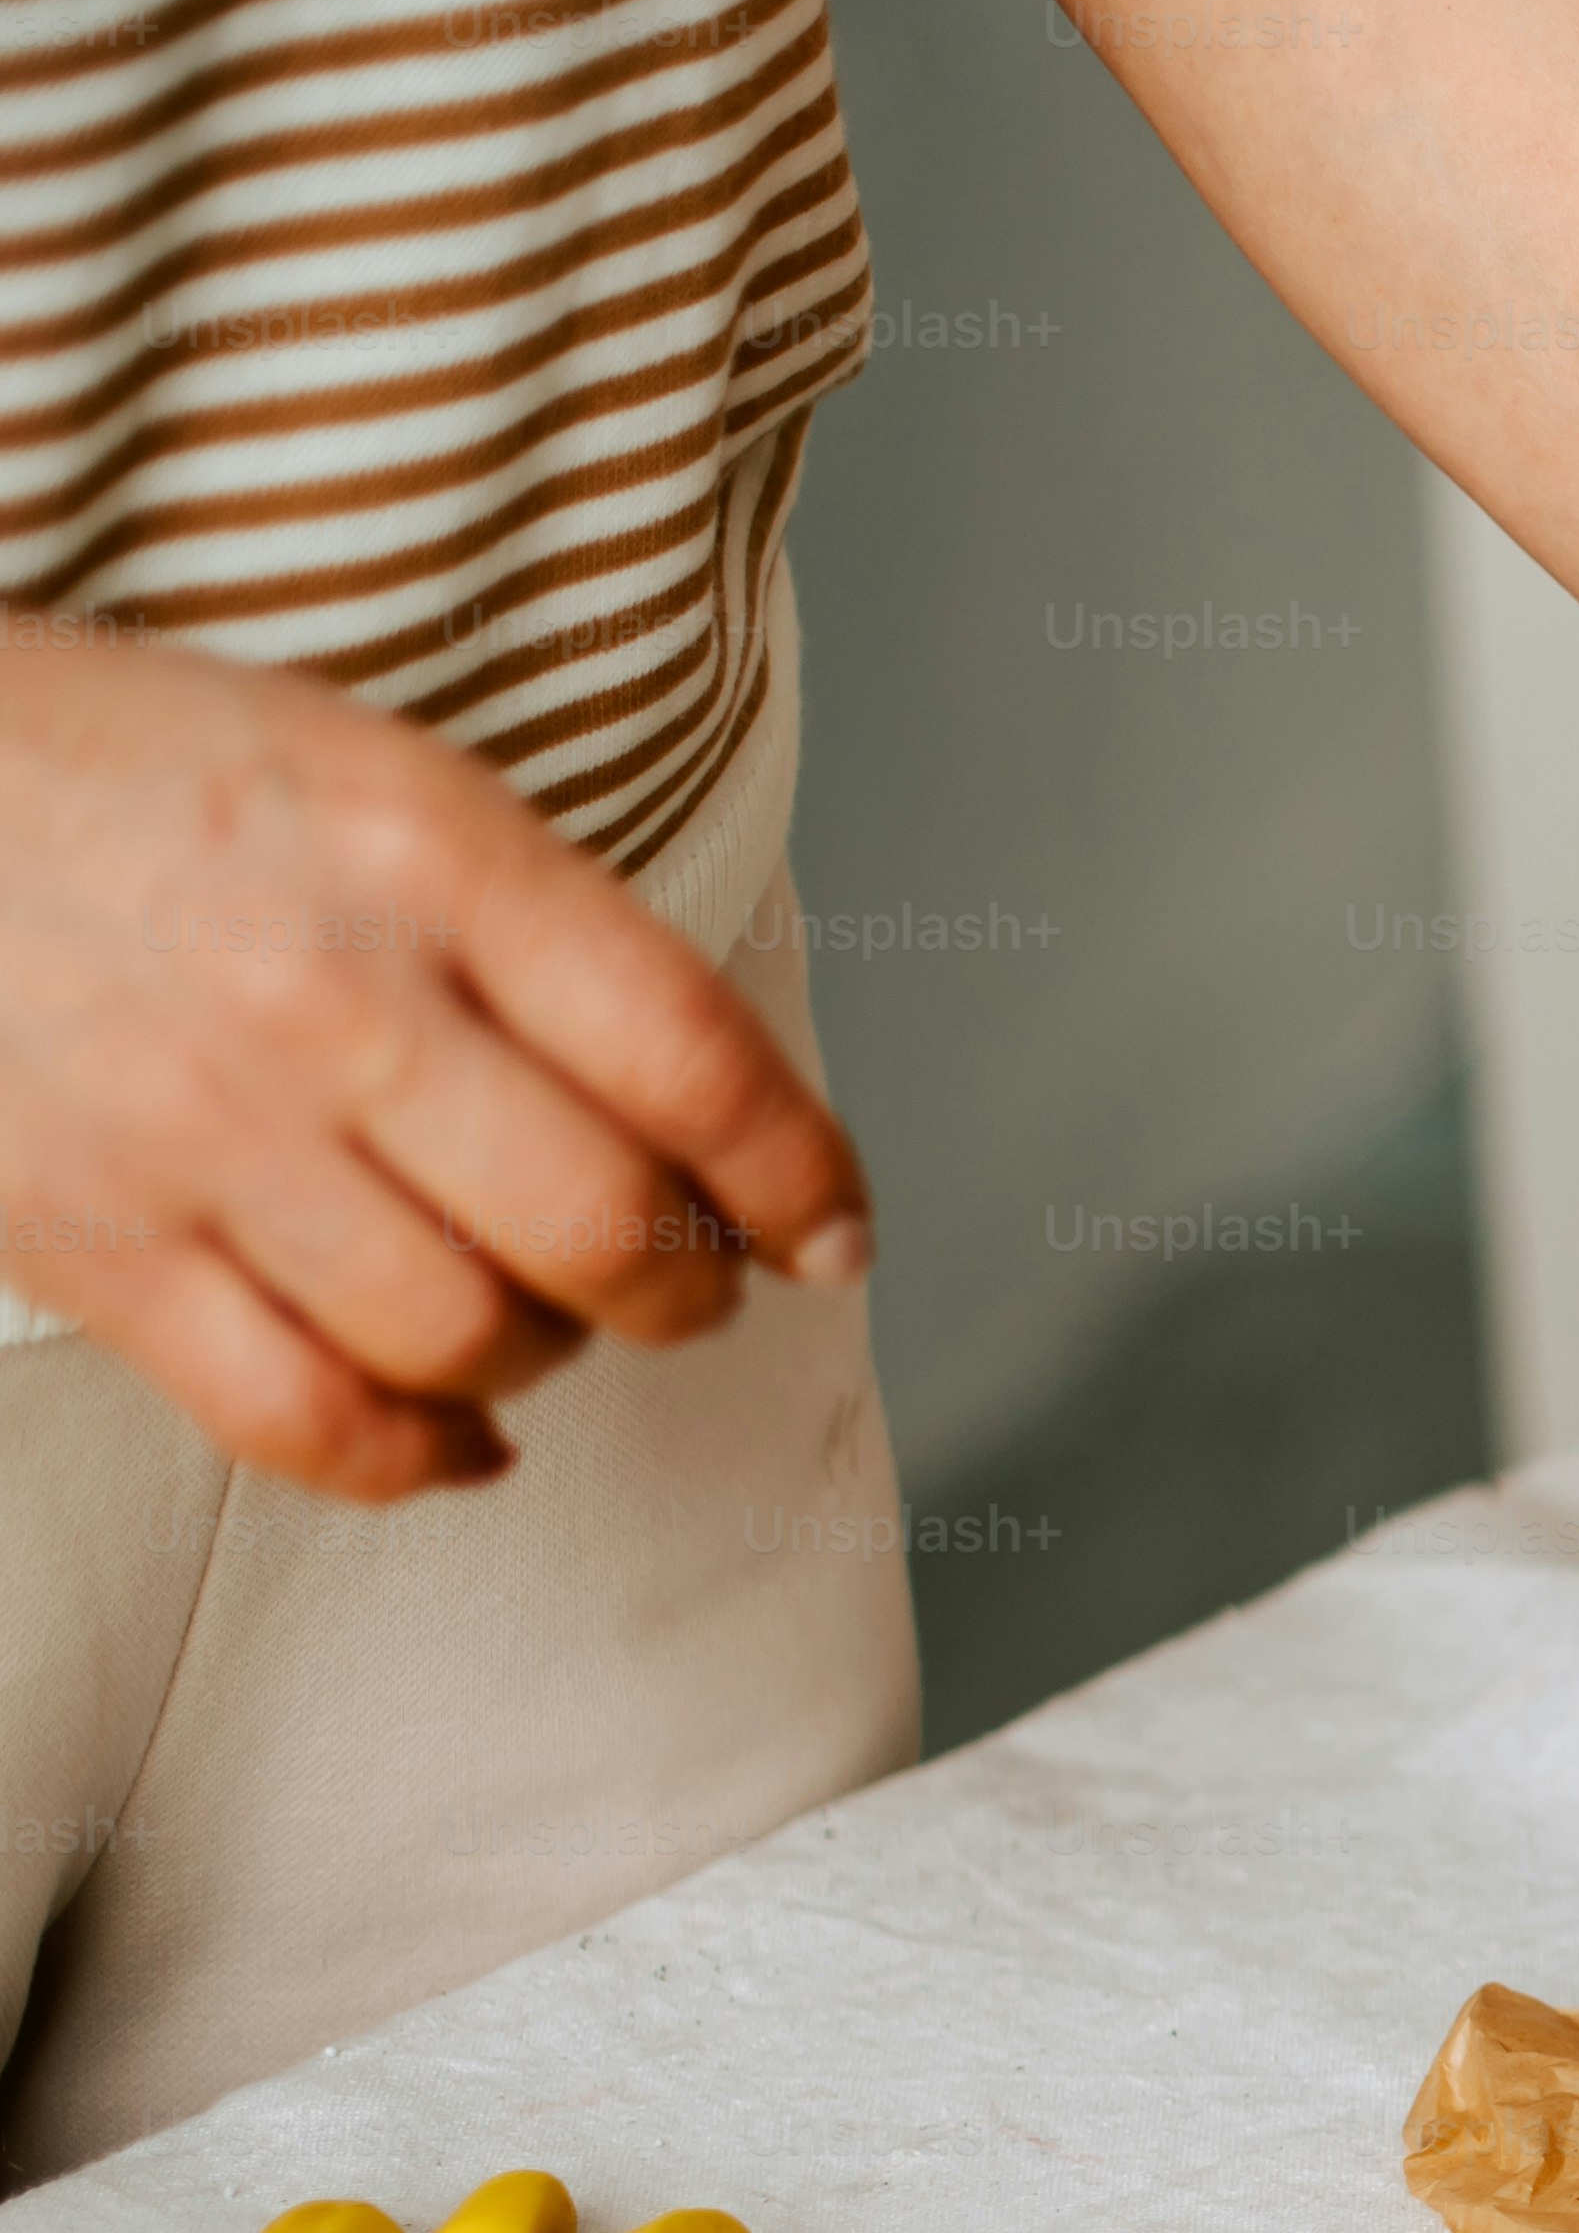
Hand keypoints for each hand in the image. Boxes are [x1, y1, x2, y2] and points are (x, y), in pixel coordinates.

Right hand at [0, 633, 872, 1498]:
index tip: (834, 1233)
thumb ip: (540, 928)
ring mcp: (202, 1130)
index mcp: (427, 854)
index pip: (693, 1060)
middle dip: (686, 1287)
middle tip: (692, 1284)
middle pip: (601, 1225)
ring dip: (549, 1358)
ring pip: (468, 1336)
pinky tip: (462, 1437)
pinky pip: (304, 1416)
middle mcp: (328, 998)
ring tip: (546, 1320)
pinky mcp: (90, 1239)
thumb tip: (708, 1108)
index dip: (801, 1178)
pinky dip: (415, 1458)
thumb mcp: (371, 774)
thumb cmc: (133, 775)